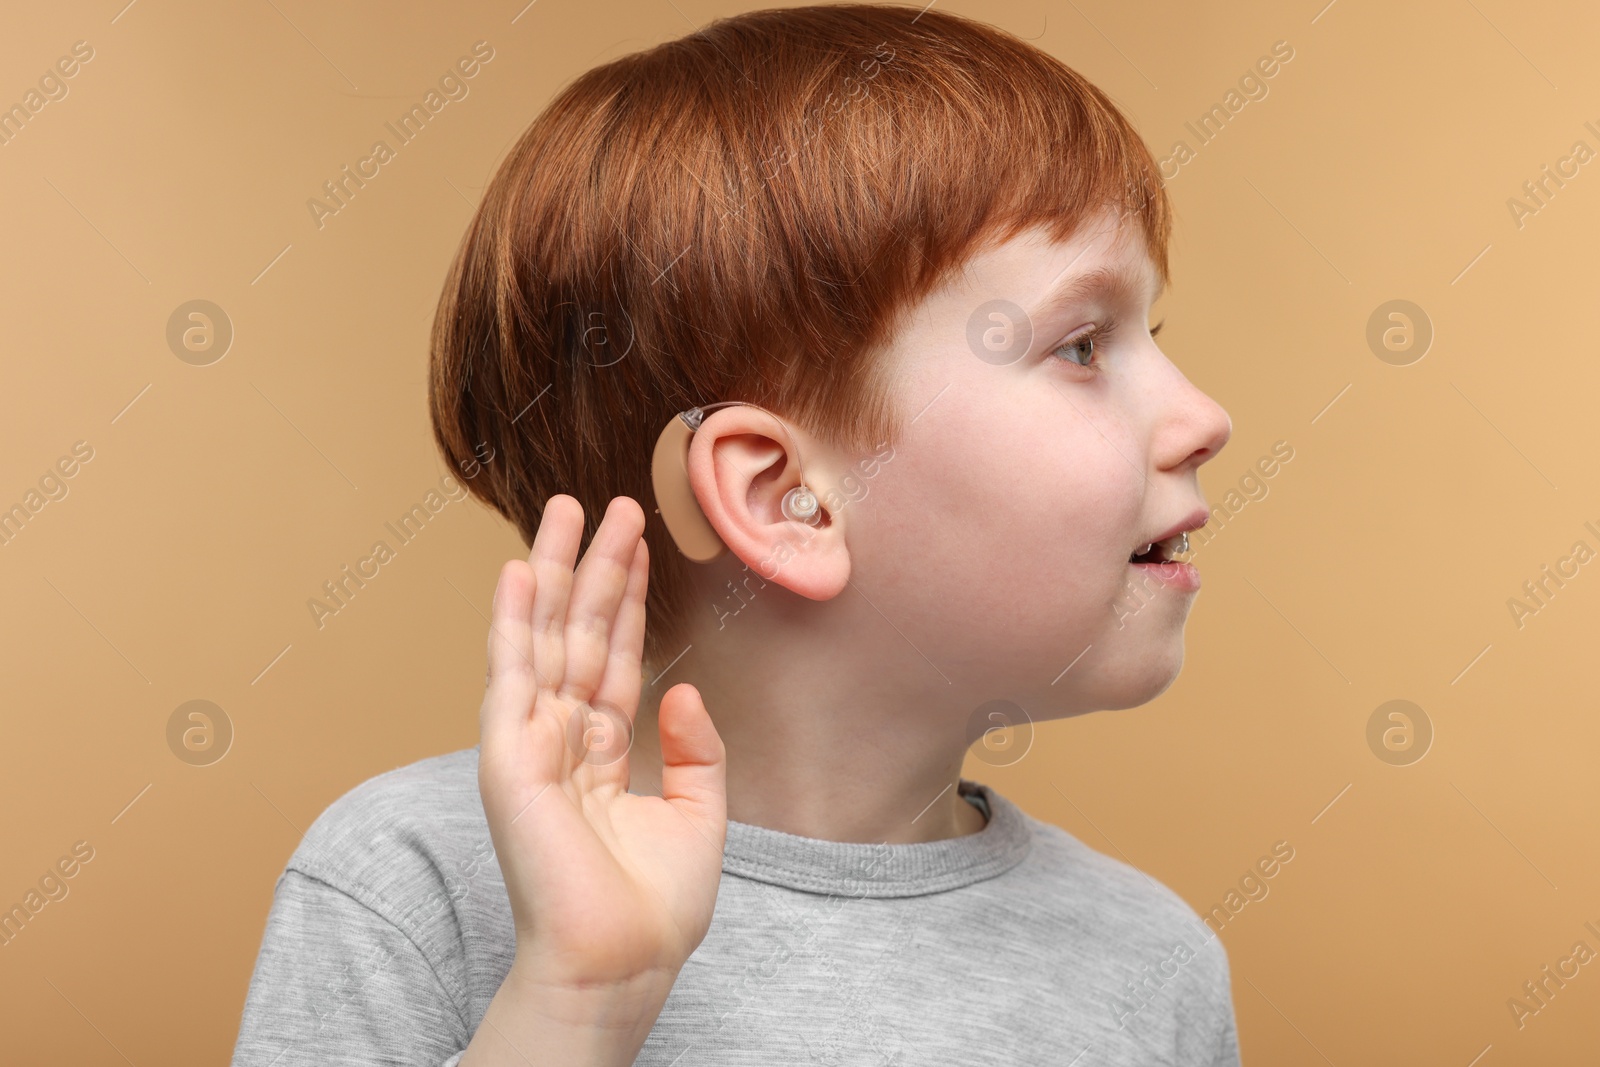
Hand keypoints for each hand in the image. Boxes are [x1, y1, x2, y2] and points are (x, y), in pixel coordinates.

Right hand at [477, 494, 726, 992]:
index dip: (628, 600)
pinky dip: (512, 622)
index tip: (640, 544)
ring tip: (564, 510)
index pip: (615, 658)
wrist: (623, 963)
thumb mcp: (699, 814)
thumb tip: (682, 688)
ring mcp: (532, 746)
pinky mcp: (509, 760)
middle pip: (578, 634)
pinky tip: (519, 572)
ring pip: (545, 639)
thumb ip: (696, 748)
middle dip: (594, 567)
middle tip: (608, 501)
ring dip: (553, 572)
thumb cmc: (653, 910)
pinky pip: (511, 677)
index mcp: (603, 754)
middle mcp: (563, 741)